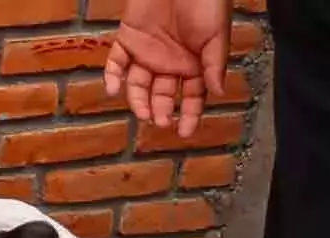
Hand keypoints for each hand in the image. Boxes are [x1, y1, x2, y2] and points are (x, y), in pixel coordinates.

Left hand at [103, 0, 230, 136]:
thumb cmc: (206, 1)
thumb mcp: (216, 35)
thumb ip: (214, 64)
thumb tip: (217, 93)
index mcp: (193, 62)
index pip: (191, 95)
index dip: (189, 114)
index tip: (186, 132)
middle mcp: (169, 61)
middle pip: (162, 94)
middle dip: (161, 110)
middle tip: (161, 121)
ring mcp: (147, 51)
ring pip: (138, 84)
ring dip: (138, 100)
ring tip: (143, 113)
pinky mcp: (128, 38)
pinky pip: (116, 62)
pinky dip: (112, 76)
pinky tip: (114, 89)